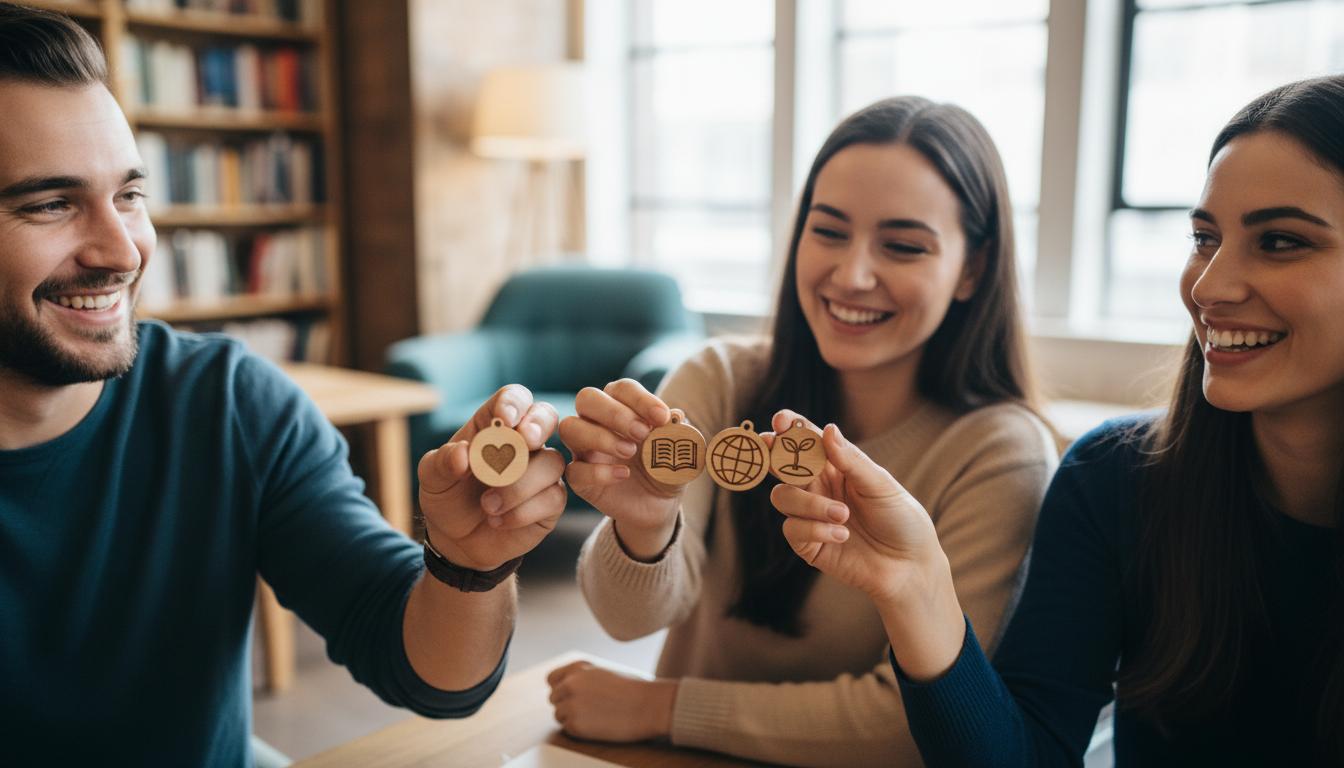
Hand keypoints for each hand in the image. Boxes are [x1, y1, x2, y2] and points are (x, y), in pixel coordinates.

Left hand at [417, 384, 564, 570]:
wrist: (456, 542)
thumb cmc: (447, 498)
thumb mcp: (432, 478)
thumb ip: (442, 461)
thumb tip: (462, 453)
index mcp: (494, 425)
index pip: (514, 398)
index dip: (514, 403)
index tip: (505, 419)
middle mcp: (524, 443)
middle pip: (547, 417)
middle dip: (539, 425)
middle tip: (525, 441)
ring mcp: (541, 472)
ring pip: (552, 462)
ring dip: (519, 485)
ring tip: (488, 506)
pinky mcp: (550, 502)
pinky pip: (553, 497)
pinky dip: (523, 511)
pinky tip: (498, 520)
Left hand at [547, 661, 677, 742]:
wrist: (648, 706)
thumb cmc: (634, 690)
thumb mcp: (604, 672)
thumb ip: (582, 677)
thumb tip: (566, 687)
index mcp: (578, 668)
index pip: (552, 679)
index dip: (560, 688)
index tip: (568, 695)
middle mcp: (570, 684)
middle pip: (553, 698)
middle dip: (566, 704)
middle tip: (586, 709)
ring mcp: (571, 704)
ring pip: (559, 715)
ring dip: (572, 717)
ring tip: (595, 717)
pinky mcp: (575, 725)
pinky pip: (567, 729)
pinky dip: (579, 730)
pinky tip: (597, 725)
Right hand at [559, 379, 681, 558]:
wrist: (657, 504)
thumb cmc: (664, 467)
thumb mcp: (678, 450)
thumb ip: (678, 432)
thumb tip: (676, 416)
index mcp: (620, 406)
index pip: (622, 389)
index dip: (640, 399)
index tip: (663, 417)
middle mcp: (596, 422)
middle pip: (587, 398)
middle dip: (615, 413)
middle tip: (642, 433)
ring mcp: (584, 450)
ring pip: (570, 428)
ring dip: (601, 436)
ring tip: (629, 451)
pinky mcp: (579, 479)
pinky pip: (574, 470)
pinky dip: (598, 471)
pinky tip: (623, 475)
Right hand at [770, 417, 966, 680]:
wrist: (910, 565)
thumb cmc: (901, 519)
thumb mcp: (880, 484)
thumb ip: (851, 460)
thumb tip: (827, 429)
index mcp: (836, 466)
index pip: (807, 441)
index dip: (790, 428)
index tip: (782, 420)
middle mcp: (818, 488)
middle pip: (782, 465)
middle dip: (773, 454)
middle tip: (771, 446)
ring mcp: (810, 516)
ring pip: (782, 497)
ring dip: (809, 504)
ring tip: (843, 515)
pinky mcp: (808, 545)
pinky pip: (792, 529)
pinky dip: (815, 528)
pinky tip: (842, 535)